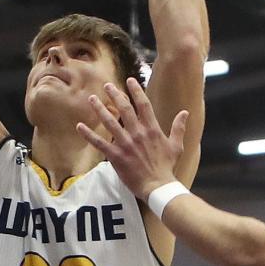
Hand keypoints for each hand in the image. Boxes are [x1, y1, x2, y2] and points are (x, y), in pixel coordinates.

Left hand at [76, 77, 187, 199]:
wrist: (158, 185)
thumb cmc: (167, 166)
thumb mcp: (176, 145)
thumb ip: (178, 127)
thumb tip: (185, 112)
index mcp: (152, 129)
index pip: (143, 104)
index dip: (136, 91)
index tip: (129, 80)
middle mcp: (138, 133)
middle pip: (124, 109)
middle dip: (115, 95)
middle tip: (107, 85)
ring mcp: (125, 143)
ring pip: (110, 122)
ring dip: (99, 109)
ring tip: (92, 99)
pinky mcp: (116, 155)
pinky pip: (99, 142)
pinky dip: (88, 134)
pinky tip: (79, 126)